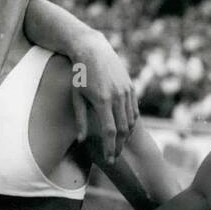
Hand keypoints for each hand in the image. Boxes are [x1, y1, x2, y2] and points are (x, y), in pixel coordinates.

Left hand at [71, 40, 137, 161]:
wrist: (93, 50)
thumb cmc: (80, 75)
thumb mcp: (76, 97)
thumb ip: (80, 119)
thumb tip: (81, 140)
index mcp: (102, 100)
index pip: (109, 131)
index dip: (110, 147)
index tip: (109, 159)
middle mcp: (117, 96)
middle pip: (123, 129)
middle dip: (120, 146)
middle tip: (115, 157)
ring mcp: (126, 91)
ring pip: (131, 120)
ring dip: (126, 136)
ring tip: (119, 145)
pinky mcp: (130, 87)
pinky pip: (134, 110)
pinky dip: (131, 123)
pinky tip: (125, 131)